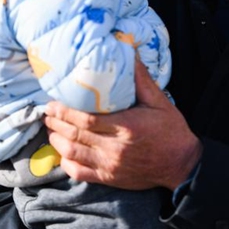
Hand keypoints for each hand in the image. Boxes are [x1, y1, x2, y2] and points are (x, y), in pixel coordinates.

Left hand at [43, 60, 201, 190]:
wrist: (181, 164)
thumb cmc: (171, 130)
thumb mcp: (159, 101)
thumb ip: (141, 78)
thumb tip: (128, 50)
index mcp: (126, 127)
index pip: (86, 120)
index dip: (65, 111)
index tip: (54, 102)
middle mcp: (115, 148)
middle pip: (75, 136)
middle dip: (56, 123)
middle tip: (47, 111)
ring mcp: (110, 165)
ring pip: (72, 154)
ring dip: (57, 141)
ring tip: (51, 128)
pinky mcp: (109, 178)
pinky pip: (80, 172)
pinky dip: (66, 163)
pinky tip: (62, 152)